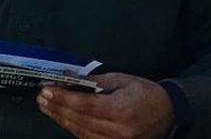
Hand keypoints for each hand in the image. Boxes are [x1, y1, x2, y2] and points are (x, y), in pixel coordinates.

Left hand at [37, 73, 173, 138]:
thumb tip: (67, 77)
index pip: (85, 106)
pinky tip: (62, 118)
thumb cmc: (145, 93)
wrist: (168, 114)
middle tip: (42, 97)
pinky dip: (73, 128)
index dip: (64, 98)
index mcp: (122, 110)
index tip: (47, 90)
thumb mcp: (121, 80)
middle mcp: (119, 131)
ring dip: (61, 119)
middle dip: (58, 108)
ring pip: (81, 132)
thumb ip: (94, 81)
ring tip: (47, 107)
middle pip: (80, 120)